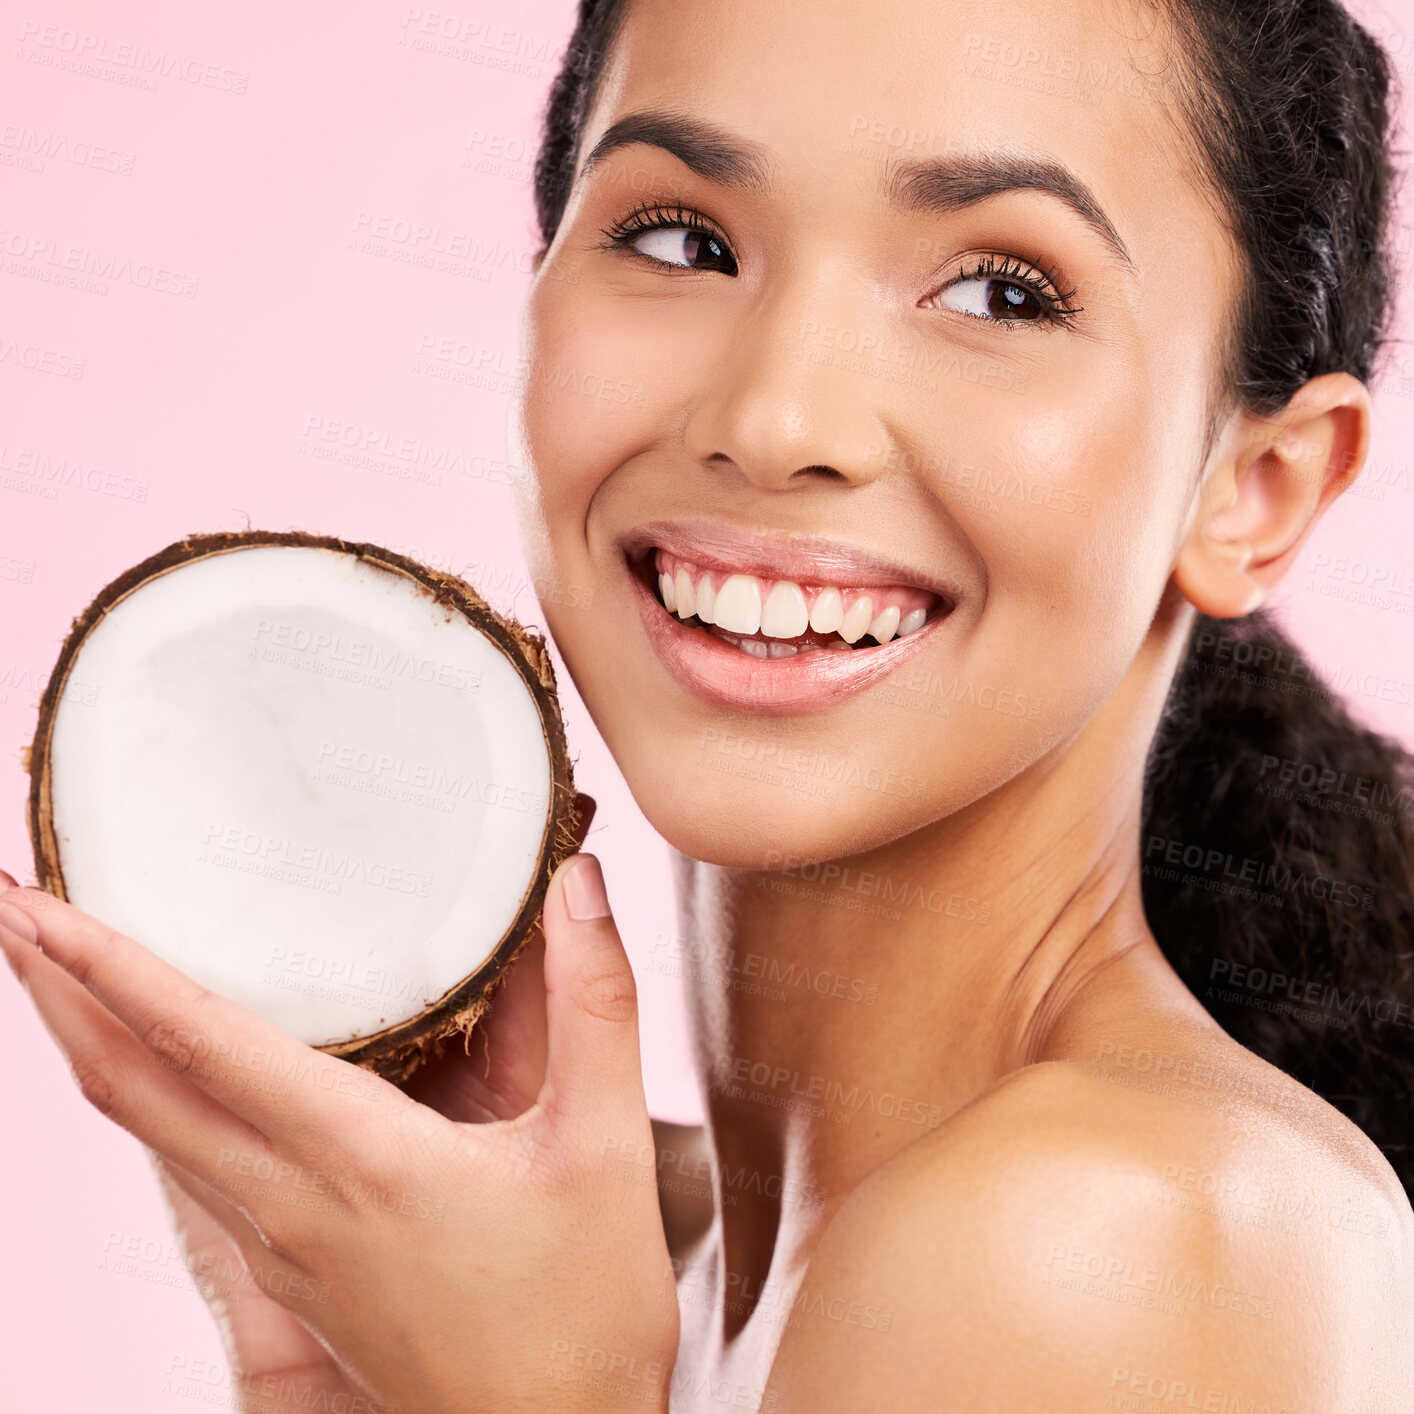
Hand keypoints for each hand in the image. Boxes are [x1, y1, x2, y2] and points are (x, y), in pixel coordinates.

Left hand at [0, 822, 679, 1413]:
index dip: (107, 965)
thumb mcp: (606, 1151)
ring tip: (60, 968)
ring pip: (149, 1129)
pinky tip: (166, 1068)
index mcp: (355, 1163)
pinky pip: (190, 1165)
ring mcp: (283, 1245)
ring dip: (90, 1041)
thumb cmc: (582, 1320)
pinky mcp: (298, 1271)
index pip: (199, 1044)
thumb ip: (594, 1005)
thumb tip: (575, 883)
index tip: (32, 901)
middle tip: (9, 907)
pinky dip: (148, 1095)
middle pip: (128, 1088)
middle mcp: (290, 1204)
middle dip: (56, 993)